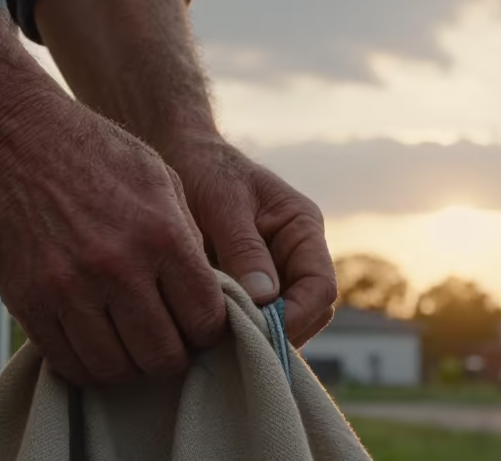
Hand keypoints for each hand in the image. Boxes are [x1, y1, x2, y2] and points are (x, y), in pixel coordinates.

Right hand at [0, 90, 226, 385]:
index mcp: (162, 235)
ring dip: (128, 367)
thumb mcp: (160, 179)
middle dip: (171, 356)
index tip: (196, 325)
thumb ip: (186, 238)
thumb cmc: (95, 153)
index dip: (207, 331)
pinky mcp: (30, 302)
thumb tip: (205, 294)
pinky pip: (67, 363)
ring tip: (129, 345)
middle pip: (163, 357)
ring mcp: (70, 289)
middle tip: (164, 341)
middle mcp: (118, 268)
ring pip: (115, 370)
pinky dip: (87, 366)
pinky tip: (95, 345)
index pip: (205, 320)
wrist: (15, 137)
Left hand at [160, 133, 336, 345]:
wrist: (179, 156)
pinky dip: (238, 330)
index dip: (297, 315)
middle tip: (235, 346)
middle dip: (278, 332)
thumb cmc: (205, 170)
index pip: (321, 286)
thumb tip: (264, 298)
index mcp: (303, 229)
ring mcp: (275, 272)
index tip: (259, 332)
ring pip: (284, 322)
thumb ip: (244, 248)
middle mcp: (297, 255)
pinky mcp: (249, 286)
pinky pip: (255, 318)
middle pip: (310, 312)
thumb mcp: (224, 203)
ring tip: (220, 343)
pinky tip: (209, 335)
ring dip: (258, 335)